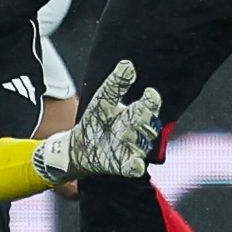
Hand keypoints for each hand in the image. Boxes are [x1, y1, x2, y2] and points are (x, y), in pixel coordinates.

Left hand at [31, 62, 161, 180]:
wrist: (80, 145)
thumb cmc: (96, 120)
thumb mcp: (104, 99)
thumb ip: (116, 84)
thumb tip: (128, 65)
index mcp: (136, 113)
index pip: (150, 106)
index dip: (151, 100)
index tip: (150, 93)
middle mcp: (138, 132)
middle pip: (149, 125)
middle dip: (144, 117)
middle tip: (139, 110)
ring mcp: (132, 149)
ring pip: (143, 144)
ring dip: (137, 139)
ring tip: (124, 132)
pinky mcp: (123, 165)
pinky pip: (134, 166)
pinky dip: (135, 165)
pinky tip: (135, 163)